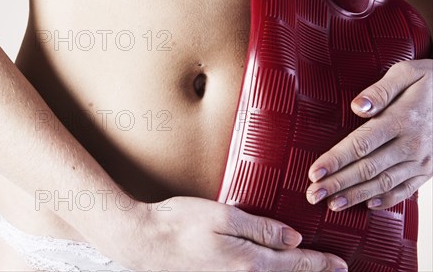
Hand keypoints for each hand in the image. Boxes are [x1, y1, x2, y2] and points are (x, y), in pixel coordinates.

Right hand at [115, 197, 346, 270]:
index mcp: (249, 262)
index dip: (320, 263)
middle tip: (334, 270)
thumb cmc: (179, 224)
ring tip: (307, 268)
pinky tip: (271, 265)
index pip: (296, 263)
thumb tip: (294, 239)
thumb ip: (261, 228)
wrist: (143, 241)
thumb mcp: (224, 217)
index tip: (341, 264)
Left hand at [306, 59, 432, 210]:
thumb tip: (359, 106)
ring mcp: (423, 160)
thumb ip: (381, 89)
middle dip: (337, 184)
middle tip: (313, 194)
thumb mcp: (408, 73)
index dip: (335, 160)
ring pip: (384, 183)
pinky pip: (407, 190)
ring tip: (332, 204)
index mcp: (402, 119)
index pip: (361, 144)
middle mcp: (412, 144)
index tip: (314, 172)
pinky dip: (387, 200)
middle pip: (367, 169)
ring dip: (356, 196)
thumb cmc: (431, 82)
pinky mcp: (430, 170)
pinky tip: (367, 206)